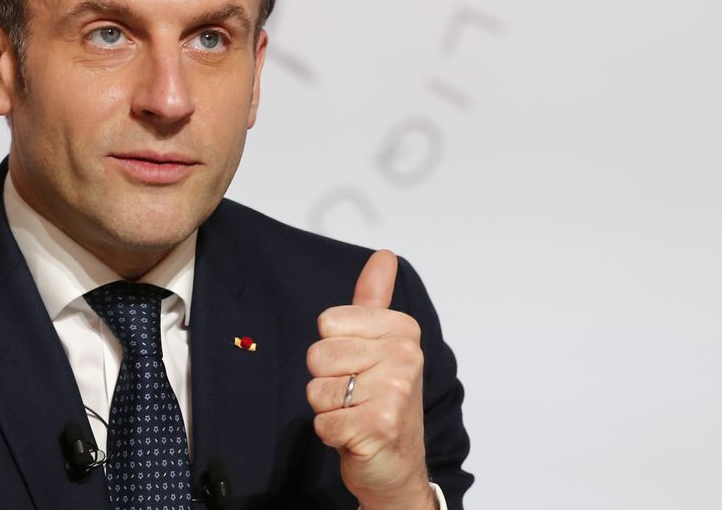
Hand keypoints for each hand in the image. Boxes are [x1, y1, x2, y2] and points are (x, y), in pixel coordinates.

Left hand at [306, 250, 434, 509]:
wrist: (397, 466)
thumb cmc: (383, 403)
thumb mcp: (380, 345)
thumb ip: (374, 299)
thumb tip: (383, 255)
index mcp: (403, 331)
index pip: (328, 322)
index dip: (333, 349)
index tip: (360, 366)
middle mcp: (405, 357)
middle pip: (317, 354)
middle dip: (327, 381)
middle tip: (356, 395)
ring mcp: (395, 392)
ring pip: (316, 389)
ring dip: (329, 408)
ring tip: (355, 414)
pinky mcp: (378, 426)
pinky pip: (322, 421)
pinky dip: (331, 433)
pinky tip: (354, 435)